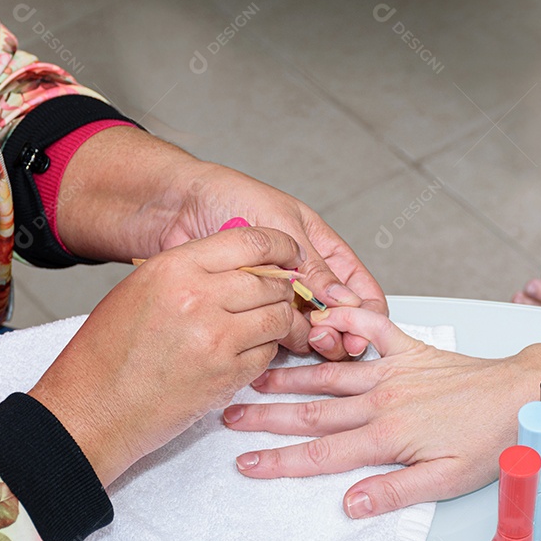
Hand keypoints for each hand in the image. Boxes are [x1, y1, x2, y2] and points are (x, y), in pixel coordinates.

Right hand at [29, 227, 301, 486]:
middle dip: (280, 290)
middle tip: (274, 298)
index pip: (251, 241)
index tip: (288, 254)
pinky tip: (240, 355)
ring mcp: (216, 340)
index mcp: (175, 268)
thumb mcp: (140, 289)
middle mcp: (199, 298)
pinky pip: (267, 354)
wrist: (92, 409)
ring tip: (255, 328)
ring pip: (277, 318)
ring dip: (275, 322)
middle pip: (271, 282)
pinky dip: (263, 353)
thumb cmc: (107, 351)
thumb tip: (240, 261)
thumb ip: (191, 271)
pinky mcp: (226, 377)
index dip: (280, 246)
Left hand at [55, 128, 385, 359]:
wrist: (174, 206)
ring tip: (300, 339)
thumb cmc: (227, 197)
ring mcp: (274, 297)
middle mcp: (302, 277)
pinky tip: (271, 343)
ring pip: (304, 331)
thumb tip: (346, 300)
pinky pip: (268, 335)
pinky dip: (273, 343)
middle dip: (337, 332)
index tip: (359, 332)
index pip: (359, 289)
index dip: (366, 314)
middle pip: (336, 318)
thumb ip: (314, 265)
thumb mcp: (281, 225)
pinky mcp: (245, 312)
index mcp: (321, 249)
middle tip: (323, 337)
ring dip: (306, 340)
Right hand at [223, 308, 540, 517]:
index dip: (280, 461)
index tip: (246, 463)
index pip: (322, 454)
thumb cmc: (489, 441)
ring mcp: (393, 371)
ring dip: (290, 376)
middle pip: (313, 412)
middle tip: (228, 416)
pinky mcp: (409, 349)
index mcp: (387, 436)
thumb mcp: (447, 480)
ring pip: (330, 374)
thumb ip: (395, 490)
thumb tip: (348, 503)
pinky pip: (373, 327)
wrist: (521, 397)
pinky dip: (348, 315)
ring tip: (255, 376)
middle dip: (267, 418)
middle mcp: (382, 400)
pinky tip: (321, 311)